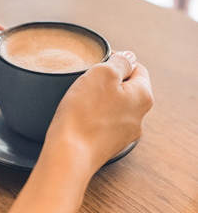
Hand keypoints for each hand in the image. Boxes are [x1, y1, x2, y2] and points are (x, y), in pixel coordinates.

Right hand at [40, 52, 152, 175]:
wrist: (68, 154)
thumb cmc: (84, 114)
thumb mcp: (102, 74)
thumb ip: (120, 62)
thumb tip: (128, 58)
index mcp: (143, 96)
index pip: (137, 68)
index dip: (117, 61)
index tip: (97, 62)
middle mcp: (139, 117)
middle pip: (125, 88)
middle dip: (106, 82)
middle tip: (85, 81)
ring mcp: (124, 134)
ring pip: (113, 106)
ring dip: (98, 100)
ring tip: (79, 101)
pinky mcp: (107, 146)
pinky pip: (102, 123)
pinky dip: (92, 117)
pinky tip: (78, 118)